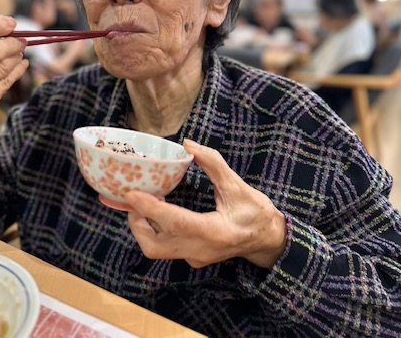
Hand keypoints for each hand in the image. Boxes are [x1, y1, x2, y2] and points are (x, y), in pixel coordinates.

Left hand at [125, 139, 286, 268]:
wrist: (268, 240)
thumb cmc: (256, 213)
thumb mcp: (238, 185)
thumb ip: (213, 163)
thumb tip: (188, 144)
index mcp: (217, 232)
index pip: (178, 223)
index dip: (152, 209)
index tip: (132, 194)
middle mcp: (202, 249)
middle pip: (156, 246)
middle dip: (137, 223)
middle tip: (133, 198)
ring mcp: (195, 257)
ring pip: (157, 249)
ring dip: (143, 226)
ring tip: (142, 202)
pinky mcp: (192, 257)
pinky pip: (165, 246)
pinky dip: (154, 229)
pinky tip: (156, 210)